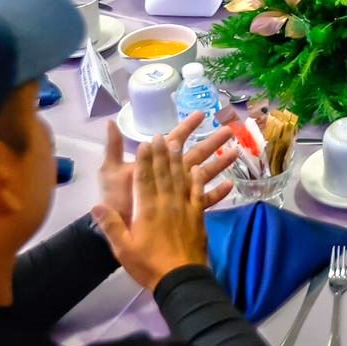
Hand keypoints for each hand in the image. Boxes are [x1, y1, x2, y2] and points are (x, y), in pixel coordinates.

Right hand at [90, 130, 232, 291]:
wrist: (181, 281)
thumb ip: (111, 226)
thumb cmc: (149, 266)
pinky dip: (198, 181)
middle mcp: (166, 204)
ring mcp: (184, 209)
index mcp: (146, 210)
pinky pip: (199, 195)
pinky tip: (197, 170)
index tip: (145, 143)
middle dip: (161, 153)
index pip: (144, 179)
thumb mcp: (123, 249)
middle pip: (163, 173)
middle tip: (160, 135)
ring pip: (181, 179)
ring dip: (178, 160)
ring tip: (178, 144)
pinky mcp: (198, 218)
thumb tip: (95, 206)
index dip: (144, 160)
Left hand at [97, 113, 237, 223]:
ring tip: (237, 152)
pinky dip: (217, 193)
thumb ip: (113, 148)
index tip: (202, 114)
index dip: (187, 126)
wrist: (119, 231)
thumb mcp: (110, 172)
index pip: (174, 140)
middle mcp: (169, 176)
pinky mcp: (184, 210)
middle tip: (229, 130)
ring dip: (220, 163)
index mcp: (156, 164)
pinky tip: (231, 185)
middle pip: (195, 154)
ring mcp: (178, 192)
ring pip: (204, 174)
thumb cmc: (115, 202)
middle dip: (212, 141)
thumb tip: (110, 121)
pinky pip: (204, 200)